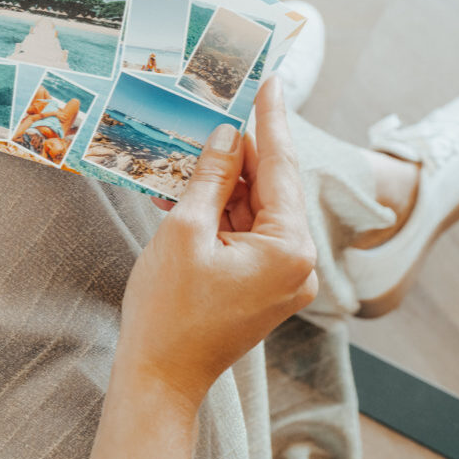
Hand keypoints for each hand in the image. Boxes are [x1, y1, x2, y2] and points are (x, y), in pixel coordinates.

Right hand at [115, 77, 317, 406]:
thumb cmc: (169, 310)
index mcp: (290, 248)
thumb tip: (226, 136)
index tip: (269, 80)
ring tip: (199, 143)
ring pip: (256, 210)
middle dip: (243, 150)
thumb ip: (212, 177)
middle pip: (271, 188)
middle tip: (223, 105)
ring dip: (228, 180)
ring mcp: (283, 277)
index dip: (271, 120)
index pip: (281, 167)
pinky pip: (247, 233)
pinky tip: (196, 184)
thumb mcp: (185, 230)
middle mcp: (298, 263)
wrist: (160, 377)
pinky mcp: (263, 285)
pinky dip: (223, 210)